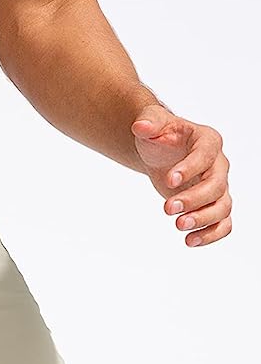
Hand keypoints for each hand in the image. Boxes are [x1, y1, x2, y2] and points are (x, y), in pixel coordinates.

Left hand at [131, 107, 231, 247]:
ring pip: (223, 207)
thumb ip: (149, 122)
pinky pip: (223, 223)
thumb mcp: (152, 123)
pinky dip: (211, 234)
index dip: (190, 169)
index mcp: (208, 141)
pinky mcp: (213, 205)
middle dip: (194, 199)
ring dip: (203, 220)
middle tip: (167, 209)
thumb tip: (139, 126)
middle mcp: (219, 164)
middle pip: (217, 185)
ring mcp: (218, 186)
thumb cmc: (160, 136)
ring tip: (178, 226)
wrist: (162, 152)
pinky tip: (189, 241)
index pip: (206, 155)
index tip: (169, 180)